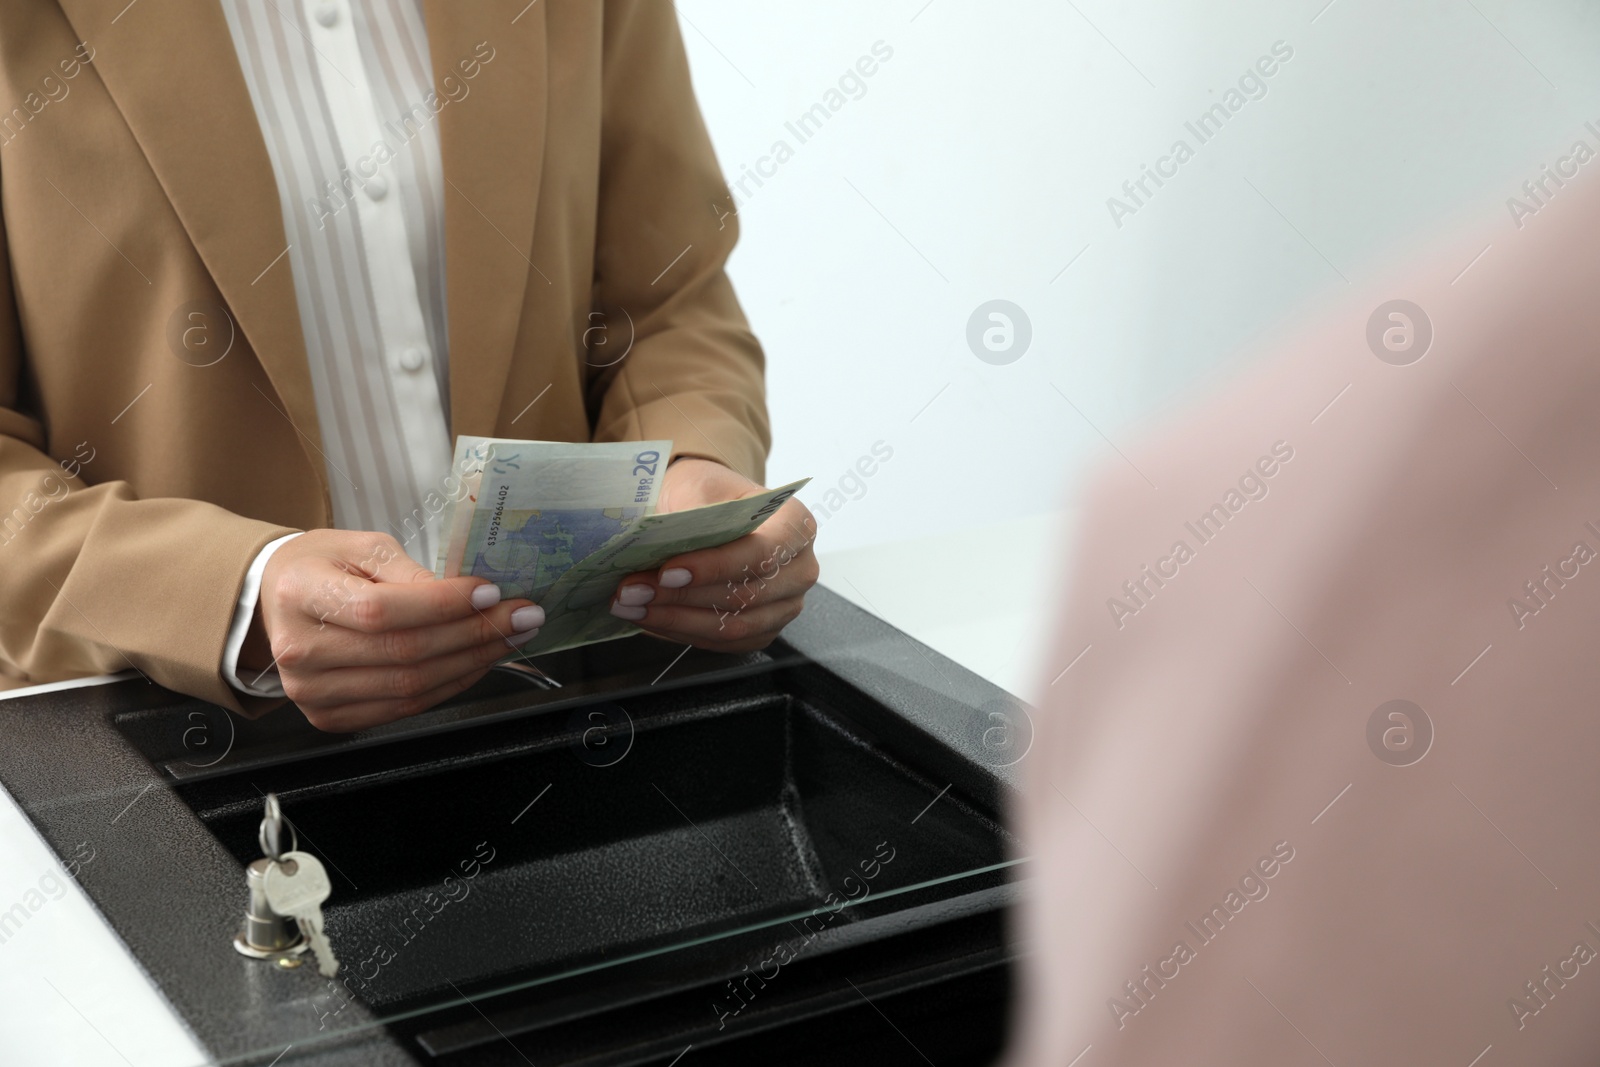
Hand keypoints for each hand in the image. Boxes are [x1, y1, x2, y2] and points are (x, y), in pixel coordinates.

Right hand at [240, 530, 543, 731]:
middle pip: (404, 653)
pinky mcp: (329, 717)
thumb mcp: (361, 547)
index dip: (443, 605)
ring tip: (509, 639)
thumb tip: (464, 596)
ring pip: (410, 686)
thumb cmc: (322, 567)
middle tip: (522, 617)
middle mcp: (301, 651)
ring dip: (472, 663)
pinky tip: (476, 663)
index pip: (382, 609)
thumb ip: (408, 570)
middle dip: (475, 635)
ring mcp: (312, 692)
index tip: (491, 593)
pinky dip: (449, 687)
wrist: (277, 600)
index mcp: (301, 594)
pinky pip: (403, 709)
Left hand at [608, 457, 818, 651]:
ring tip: (631, 605)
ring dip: (674, 619)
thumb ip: (691, 518)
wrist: (716, 508)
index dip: (713, 567)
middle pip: (745, 596)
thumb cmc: (712, 495)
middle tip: (633, 589)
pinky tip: (649, 617)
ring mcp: (785, 605)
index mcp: (796, 525)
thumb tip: (659, 548)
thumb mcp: (701, 488)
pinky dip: (680, 632)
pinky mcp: (762, 631)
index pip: (760, 553)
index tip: (667, 570)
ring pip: (731, 626)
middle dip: (681, 597)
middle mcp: (799, 569)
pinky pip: (721, 642)